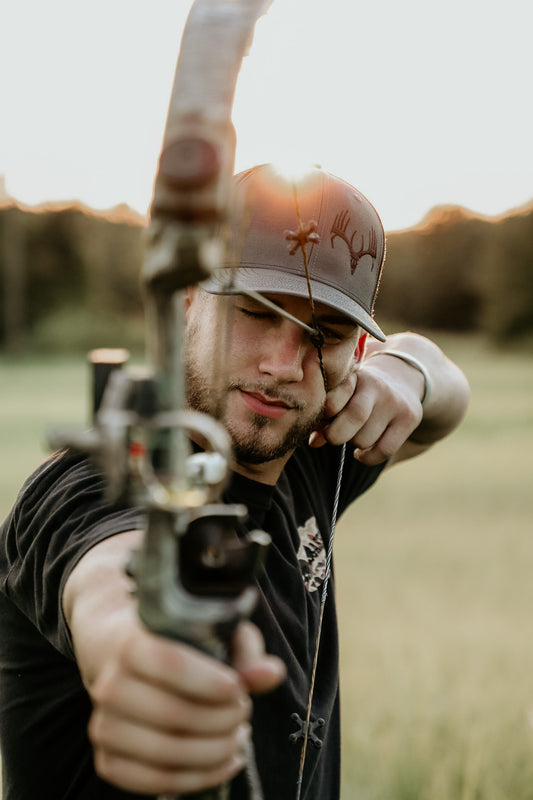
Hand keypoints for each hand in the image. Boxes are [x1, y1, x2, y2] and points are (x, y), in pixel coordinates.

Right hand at [88, 619, 284, 795]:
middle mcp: (110, 684)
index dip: (210, 682)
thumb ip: (243, 649)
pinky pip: (155, 782)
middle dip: (222, 720)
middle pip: (173, 715)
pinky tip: (225, 761)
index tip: (238, 688)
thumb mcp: (208, 628)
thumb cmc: (173, 637)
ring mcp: (104, 725)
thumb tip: (271, 674)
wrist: (114, 647)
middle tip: (244, 711)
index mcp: (131, 643)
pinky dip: (198, 778)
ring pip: (166, 754)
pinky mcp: (107, 758)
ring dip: (215, 752)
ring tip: (239, 736)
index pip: (169, 664)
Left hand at [309, 358, 423, 464]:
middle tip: (334, 436)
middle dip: (336, 435)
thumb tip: (313, 442)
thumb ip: (325, 416)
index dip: (324, 417)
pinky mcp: (409, 418)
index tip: (324, 421)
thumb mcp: (342, 394)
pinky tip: (361, 453)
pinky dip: (367, 458)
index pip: (333, 401)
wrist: (400, 378)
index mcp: (353, 376)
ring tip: (356, 435)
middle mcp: (377, 386)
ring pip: (365, 439)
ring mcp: (396, 402)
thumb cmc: (359, 392)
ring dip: (355, 445)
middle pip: (353, 418)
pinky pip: (384, 450)